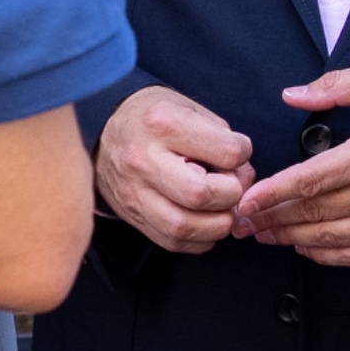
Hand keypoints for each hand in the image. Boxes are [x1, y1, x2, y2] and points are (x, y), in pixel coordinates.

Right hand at [94, 86, 255, 253]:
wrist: (104, 132)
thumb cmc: (154, 119)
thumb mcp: (188, 108)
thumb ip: (221, 138)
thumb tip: (244, 175)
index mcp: (163, 124)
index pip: (225, 152)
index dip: (243, 154)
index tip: (237, 152)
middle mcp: (144, 160)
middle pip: (201, 194)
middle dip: (230, 194)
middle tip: (231, 184)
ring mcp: (134, 193)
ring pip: (185, 227)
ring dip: (218, 223)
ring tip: (222, 206)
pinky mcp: (133, 217)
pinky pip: (174, 242)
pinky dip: (200, 238)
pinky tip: (204, 219)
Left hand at [233, 60, 349, 266]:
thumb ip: (337, 84)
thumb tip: (292, 95)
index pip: (311, 179)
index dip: (273, 192)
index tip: (246, 199)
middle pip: (315, 212)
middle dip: (273, 219)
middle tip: (243, 221)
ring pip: (333, 237)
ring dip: (292, 239)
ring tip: (265, 234)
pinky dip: (328, 255)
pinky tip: (305, 246)